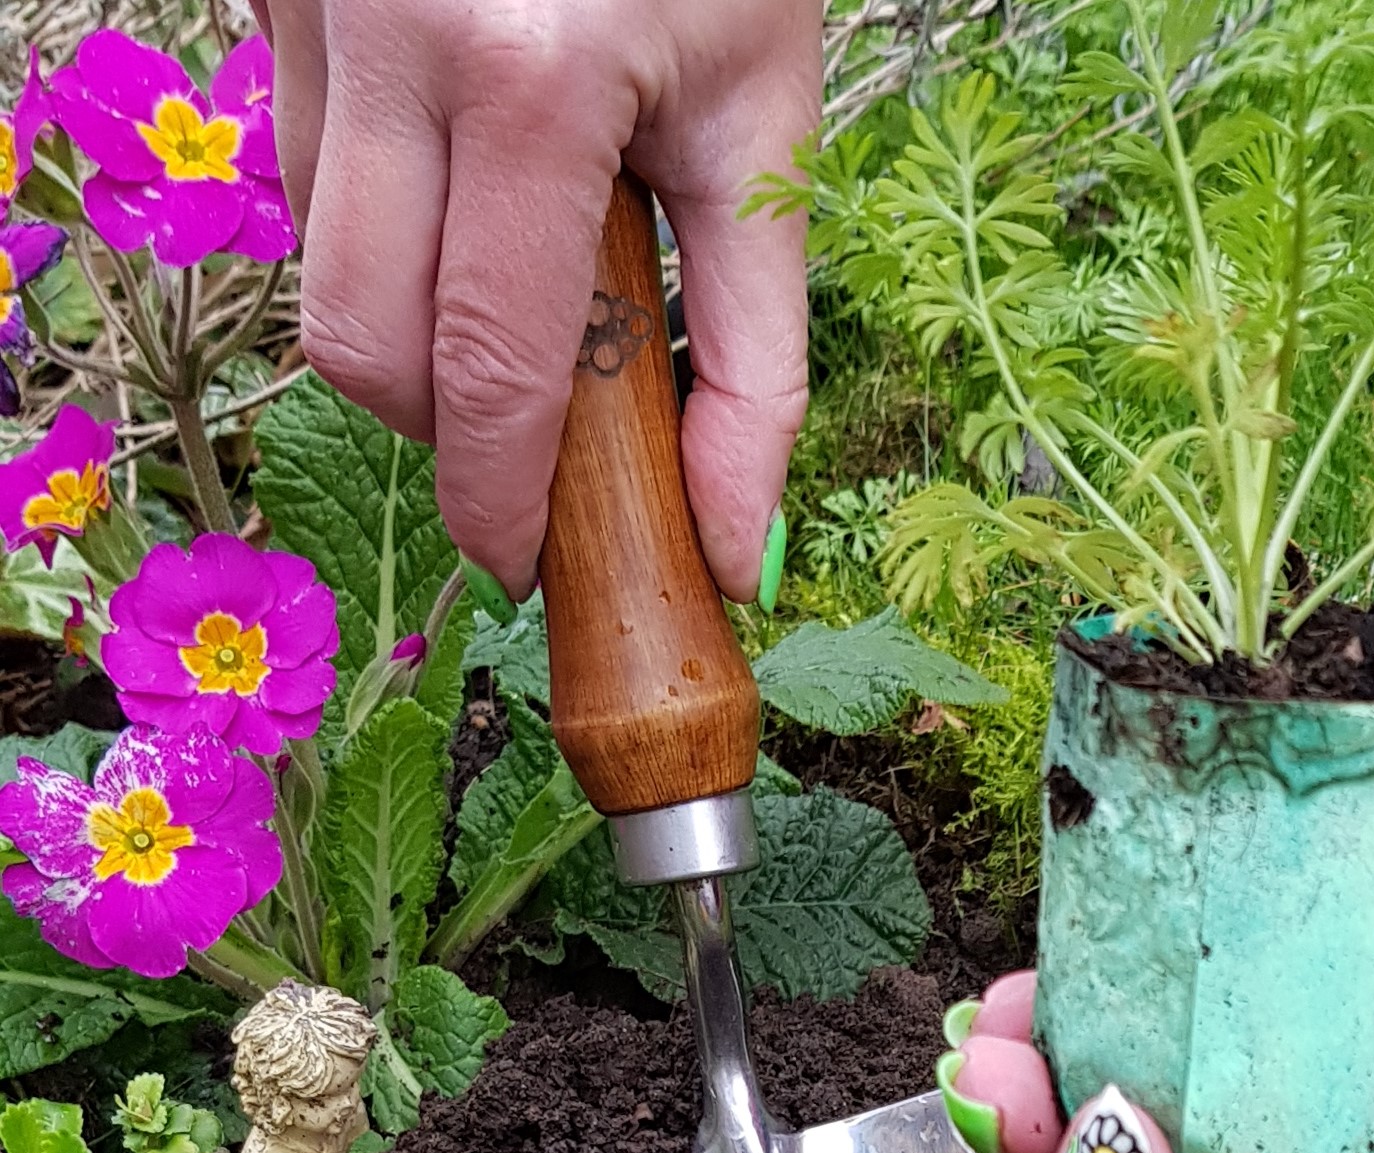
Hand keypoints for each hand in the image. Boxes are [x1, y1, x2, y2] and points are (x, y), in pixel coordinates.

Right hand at [255, 0, 820, 595]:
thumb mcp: (763, 132)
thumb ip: (758, 358)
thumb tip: (734, 550)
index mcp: (528, 80)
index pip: (487, 366)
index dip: (497, 499)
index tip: (522, 567)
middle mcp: (390, 35)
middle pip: (362, 339)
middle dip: (443, 426)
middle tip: (523, 429)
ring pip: (316, 258)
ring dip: (409, 318)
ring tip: (512, 261)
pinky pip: (299, 164)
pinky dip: (379, 218)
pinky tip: (459, 170)